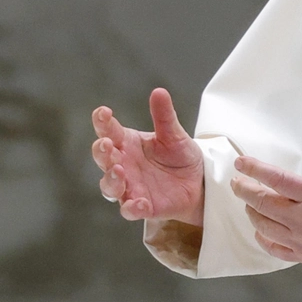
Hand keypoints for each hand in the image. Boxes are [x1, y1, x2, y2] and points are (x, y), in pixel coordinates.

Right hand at [92, 88, 204, 225]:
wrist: (200, 181)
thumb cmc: (180, 156)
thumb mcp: (174, 134)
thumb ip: (165, 116)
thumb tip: (159, 92)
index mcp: (127, 143)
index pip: (108, 131)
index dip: (102, 122)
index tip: (102, 112)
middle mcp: (124, 165)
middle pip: (103, 159)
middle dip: (101, 152)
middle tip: (106, 144)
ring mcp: (131, 187)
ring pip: (110, 186)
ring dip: (111, 180)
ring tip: (118, 171)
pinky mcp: (144, 206)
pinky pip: (131, 210)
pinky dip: (131, 207)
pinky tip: (137, 202)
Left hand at [231, 137, 301, 278]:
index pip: (277, 179)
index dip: (255, 169)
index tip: (242, 163)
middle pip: (263, 203)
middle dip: (245, 189)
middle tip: (238, 181)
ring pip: (264, 226)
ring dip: (252, 211)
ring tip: (249, 202)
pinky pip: (275, 249)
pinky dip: (263, 238)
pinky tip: (261, 230)